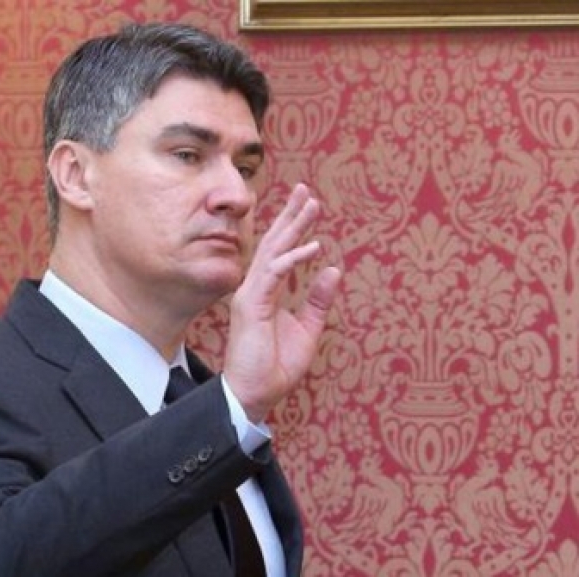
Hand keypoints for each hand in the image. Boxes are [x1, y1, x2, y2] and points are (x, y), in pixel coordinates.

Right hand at [223, 183, 340, 422]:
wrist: (255, 394)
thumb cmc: (275, 366)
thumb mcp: (307, 329)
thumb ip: (317, 300)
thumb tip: (333, 270)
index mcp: (266, 292)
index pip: (279, 252)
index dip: (293, 228)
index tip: (308, 205)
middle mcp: (255, 288)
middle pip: (273, 243)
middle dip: (290, 216)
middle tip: (305, 190)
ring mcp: (250, 295)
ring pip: (272, 251)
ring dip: (292, 227)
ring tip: (310, 205)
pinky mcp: (251, 305)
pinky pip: (273, 274)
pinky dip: (293, 259)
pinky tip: (312, 247)